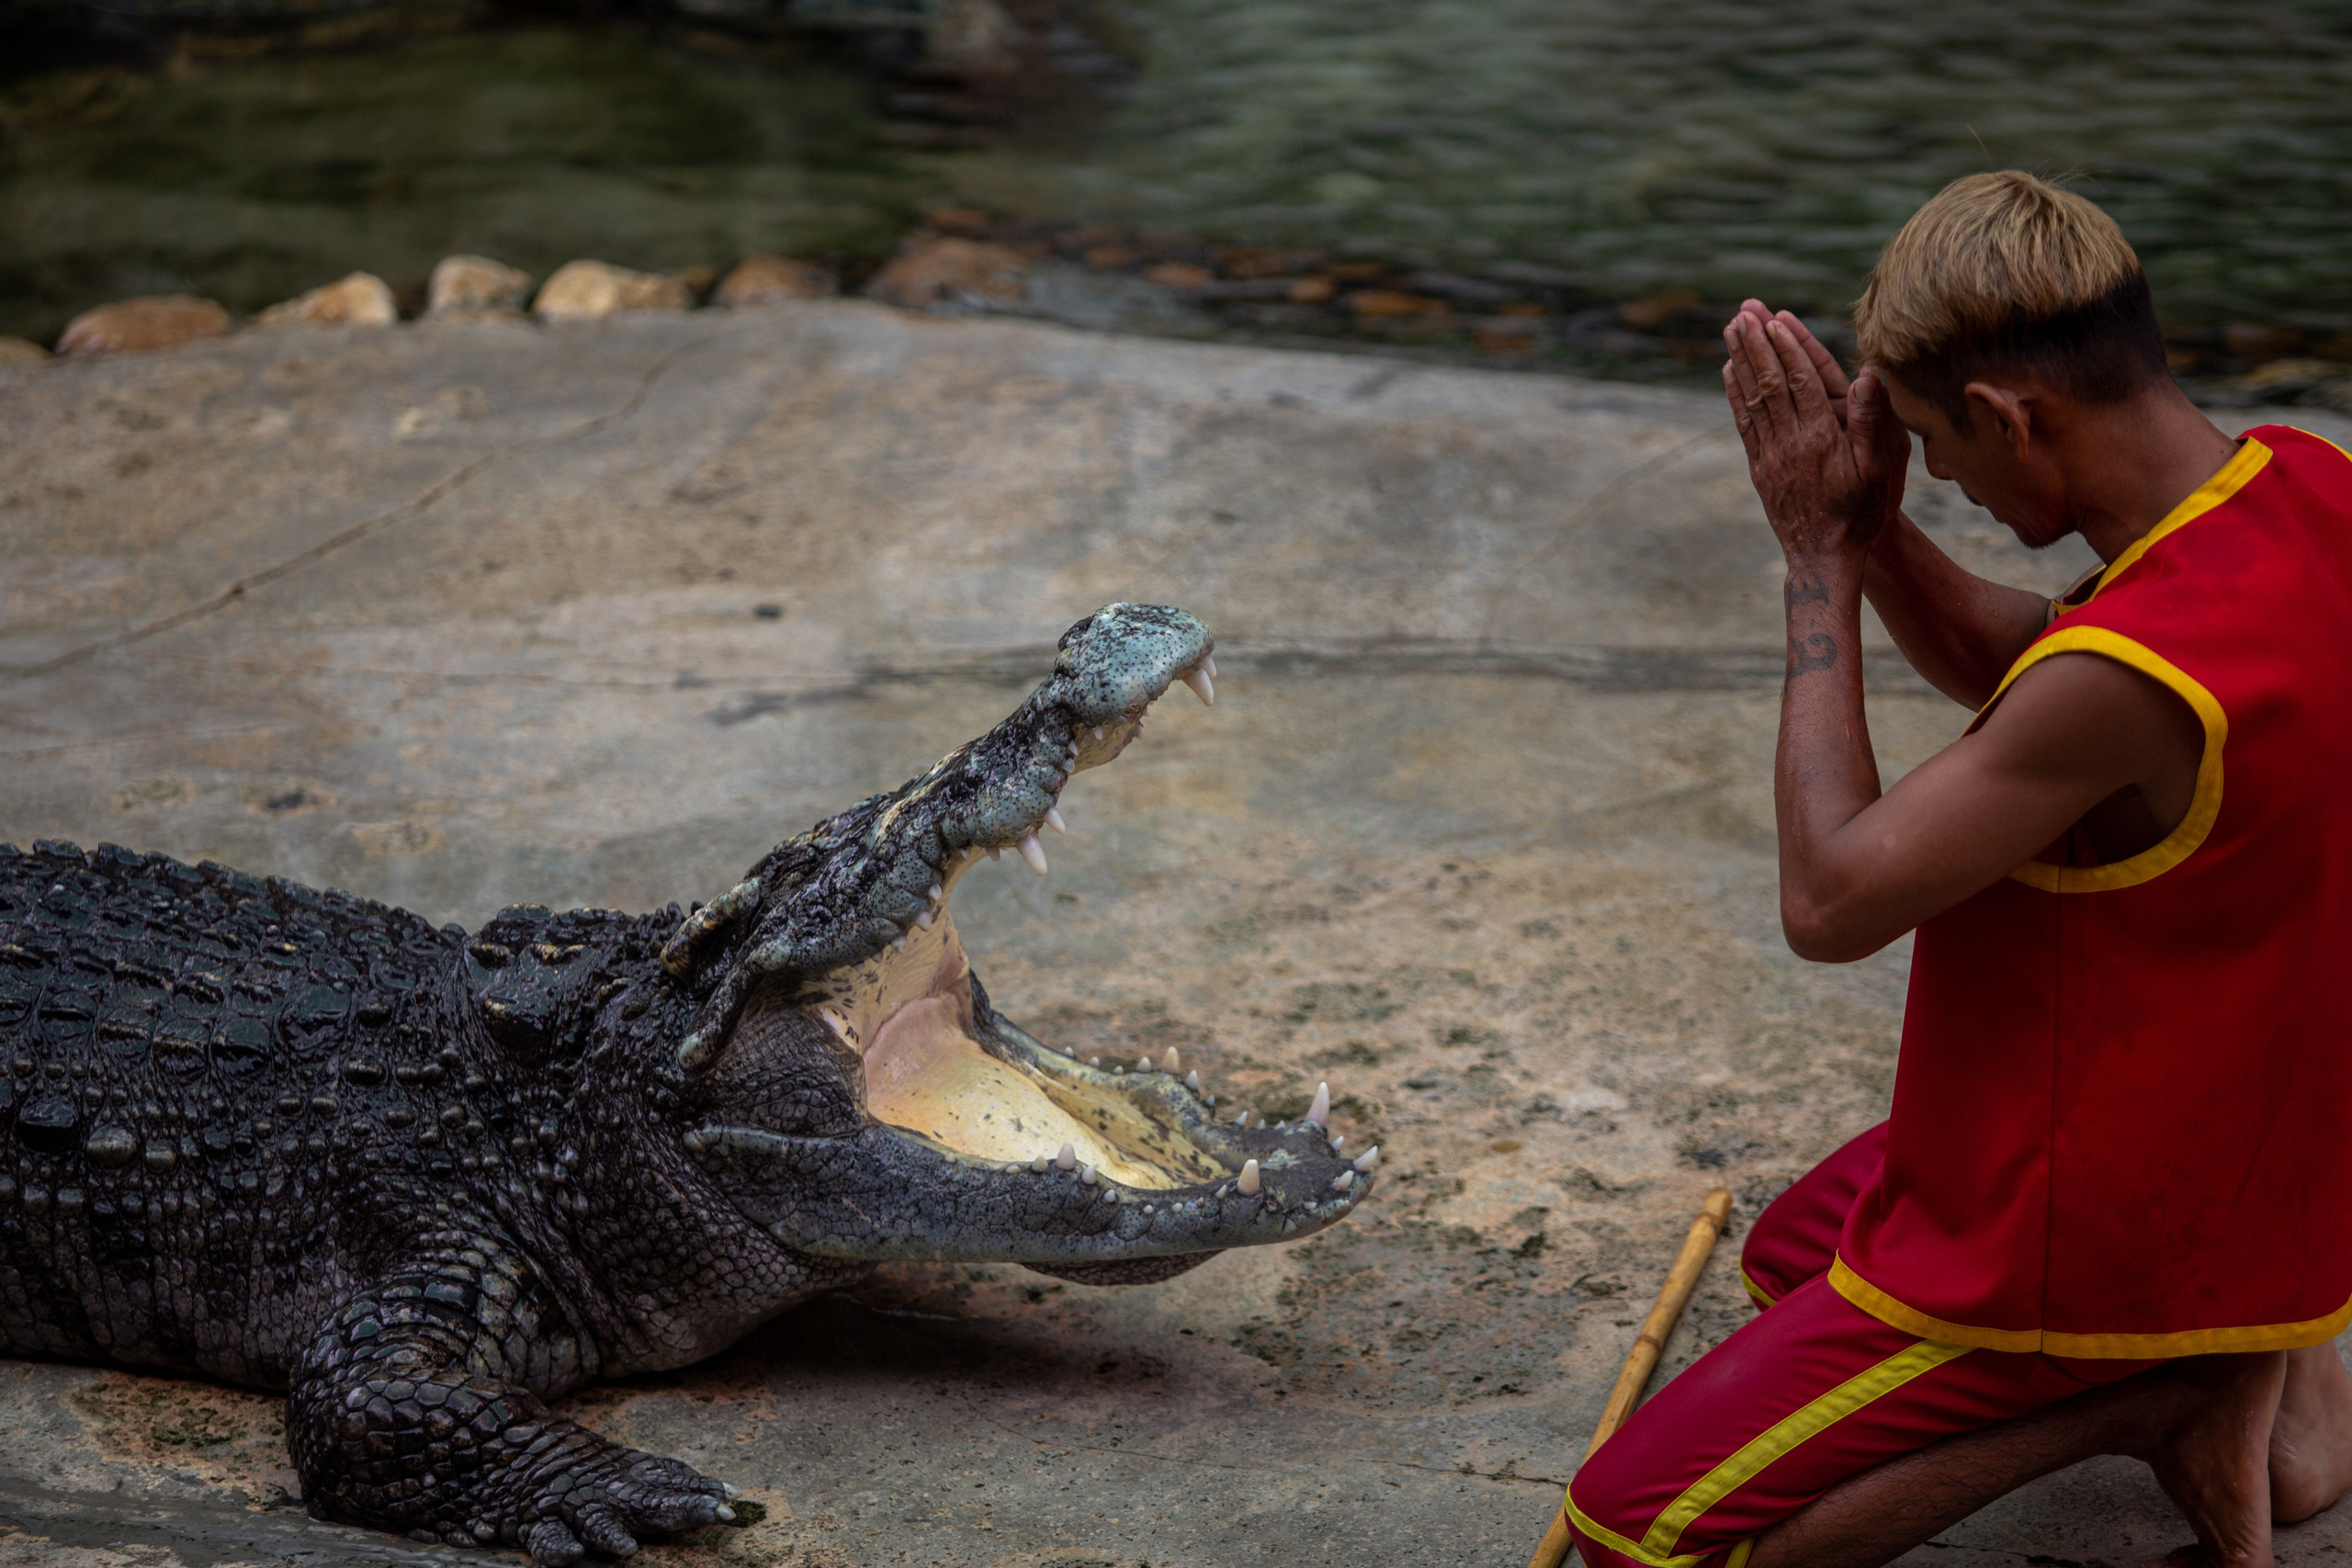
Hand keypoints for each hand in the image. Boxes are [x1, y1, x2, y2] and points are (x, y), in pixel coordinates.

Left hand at [1721, 311, 1903, 566]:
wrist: (1823, 557)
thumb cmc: (1859, 514)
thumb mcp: (1878, 470)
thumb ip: (1870, 422)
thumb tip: (1868, 375)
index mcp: (1820, 437)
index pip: (1799, 381)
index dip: (1785, 347)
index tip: (1773, 319)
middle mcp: (1789, 441)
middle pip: (1768, 383)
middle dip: (1754, 344)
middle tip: (1740, 311)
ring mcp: (1770, 454)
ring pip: (1751, 398)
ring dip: (1740, 361)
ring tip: (1729, 330)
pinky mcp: (1760, 467)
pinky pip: (1744, 423)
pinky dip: (1735, 394)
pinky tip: (1729, 372)